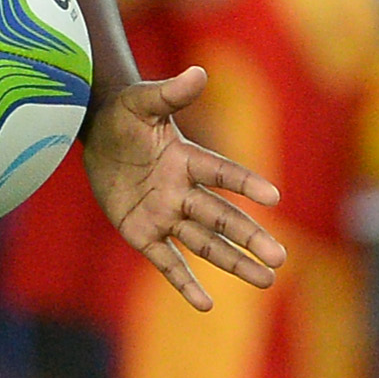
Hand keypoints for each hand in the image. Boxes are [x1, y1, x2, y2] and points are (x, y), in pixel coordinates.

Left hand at [81, 65, 286, 311]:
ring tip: (267, 281)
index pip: (220, 172)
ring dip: (233, 261)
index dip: (244, 182)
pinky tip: (206, 305)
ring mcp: (165, 214)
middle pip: (221, 217)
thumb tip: (197, 72)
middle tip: (280, 258)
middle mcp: (182, 191)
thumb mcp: (140, 102)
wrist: (97, 131)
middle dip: (248, 237)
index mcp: (186, 159)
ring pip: (204, 242)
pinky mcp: (142, 232)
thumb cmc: (124, 114)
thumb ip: (168, 93)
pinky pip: (166, 261)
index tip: (273, 195)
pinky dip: (184, 282)